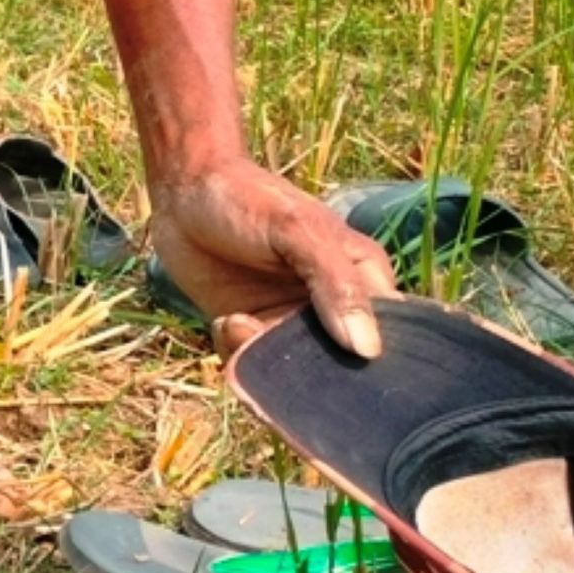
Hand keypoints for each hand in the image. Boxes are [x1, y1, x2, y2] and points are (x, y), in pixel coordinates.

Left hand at [149, 157, 396, 359]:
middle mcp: (334, 309)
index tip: (348, 383)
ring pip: (294, 376)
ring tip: (238, 322)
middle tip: (274, 353)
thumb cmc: (249, 198)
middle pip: (341, 369)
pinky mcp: (250, 331)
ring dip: (266, 365)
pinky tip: (224, 321)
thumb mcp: (298, 232)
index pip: (389, 338)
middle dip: (311, 379)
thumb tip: (368, 350)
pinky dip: (238, 356)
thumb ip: (336, 285)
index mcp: (366, 281)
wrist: (183, 189)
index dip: (375, 369)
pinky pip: (254, 367)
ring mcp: (291, 323)